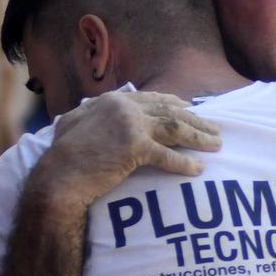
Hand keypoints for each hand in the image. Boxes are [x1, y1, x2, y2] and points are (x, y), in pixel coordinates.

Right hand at [34, 91, 219, 210]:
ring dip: (200, 138)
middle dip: (197, 120)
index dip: (176, 104)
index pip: (153, 98)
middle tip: (216, 129)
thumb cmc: (64, 155)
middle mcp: (124, 107)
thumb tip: (98, 105)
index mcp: (113, 100)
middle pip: (171, 112)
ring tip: (217, 145)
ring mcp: (130, 125)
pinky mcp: (134, 147)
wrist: (58, 176)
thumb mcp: (77, 122)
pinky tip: (197, 170)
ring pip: (176, 129)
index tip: (192, 109)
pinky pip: (168, 156)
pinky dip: (185, 164)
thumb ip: (94, 111)